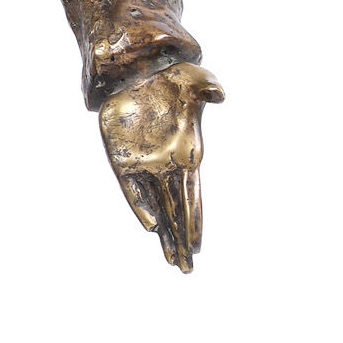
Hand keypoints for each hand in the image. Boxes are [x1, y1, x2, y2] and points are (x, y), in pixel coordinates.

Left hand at [98, 62, 224, 273]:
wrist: (138, 72)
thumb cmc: (172, 79)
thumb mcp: (193, 80)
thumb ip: (207, 88)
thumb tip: (219, 94)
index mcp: (188, 155)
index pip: (192, 197)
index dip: (195, 222)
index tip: (197, 247)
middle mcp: (168, 166)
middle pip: (176, 211)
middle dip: (182, 240)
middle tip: (187, 270)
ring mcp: (145, 165)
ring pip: (157, 207)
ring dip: (164, 233)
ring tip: (172, 261)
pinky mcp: (122, 159)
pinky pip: (132, 190)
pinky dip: (140, 207)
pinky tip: (149, 228)